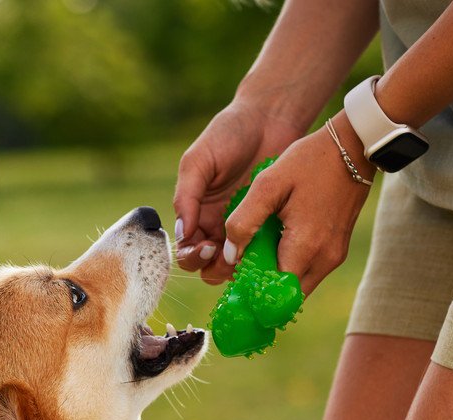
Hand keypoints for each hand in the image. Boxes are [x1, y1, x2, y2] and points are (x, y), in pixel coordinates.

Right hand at [173, 101, 306, 283]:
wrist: (271, 117)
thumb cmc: (229, 133)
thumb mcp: (198, 161)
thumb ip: (187, 196)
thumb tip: (182, 233)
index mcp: (195, 213)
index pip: (186, 248)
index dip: (191, 256)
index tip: (205, 247)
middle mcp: (217, 225)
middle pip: (208, 264)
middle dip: (213, 267)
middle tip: (226, 256)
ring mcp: (245, 226)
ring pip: (236, 264)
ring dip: (237, 268)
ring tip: (248, 259)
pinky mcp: (270, 224)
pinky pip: (263, 251)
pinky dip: (262, 258)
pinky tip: (268, 253)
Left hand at [222, 112, 374, 295]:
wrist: (354, 147)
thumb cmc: (310, 161)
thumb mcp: (268, 184)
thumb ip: (244, 221)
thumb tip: (229, 255)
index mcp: (304, 247)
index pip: (273, 295)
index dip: (251, 295)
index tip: (234, 287)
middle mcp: (323, 260)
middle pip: (286, 298)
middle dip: (261, 291)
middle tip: (239, 271)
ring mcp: (333, 257)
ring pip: (297, 288)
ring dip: (274, 279)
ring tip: (254, 256)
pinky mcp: (337, 251)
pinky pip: (308, 273)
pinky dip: (288, 268)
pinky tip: (273, 247)